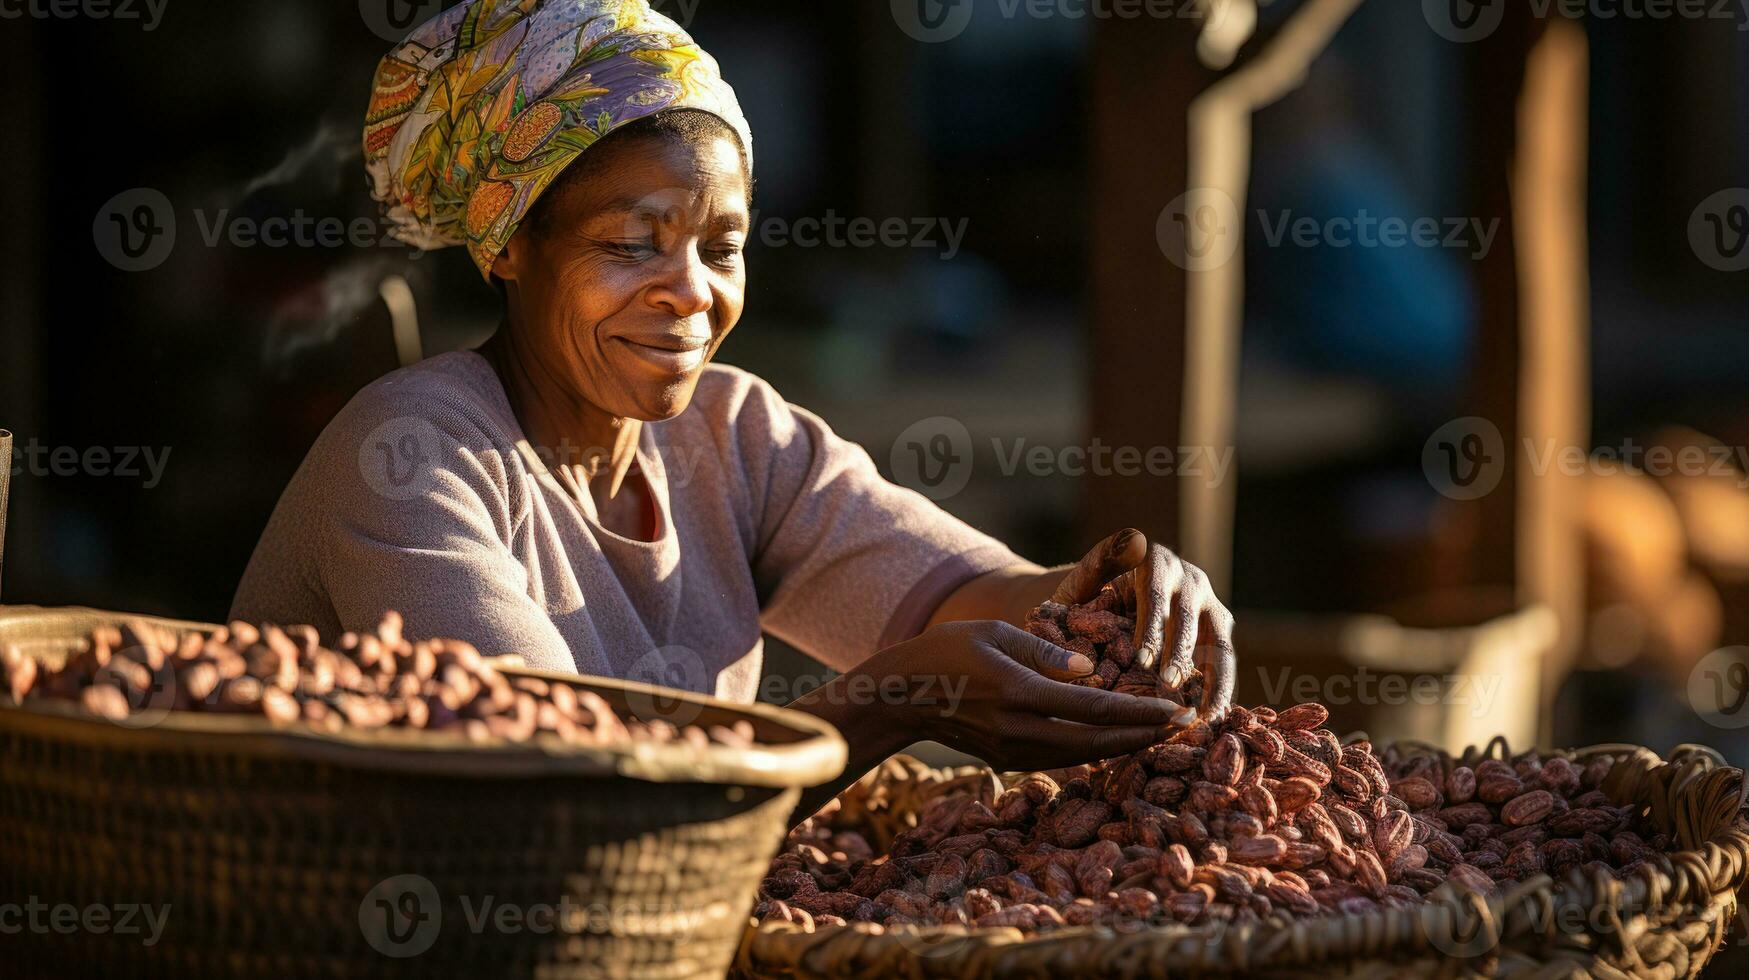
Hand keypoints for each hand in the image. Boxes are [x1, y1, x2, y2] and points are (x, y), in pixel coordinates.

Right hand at [856, 620, 1190, 771]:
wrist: (901, 695)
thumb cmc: (948, 651)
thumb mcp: (998, 634)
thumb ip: (1048, 651)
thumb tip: (1095, 672)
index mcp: (1020, 695)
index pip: (1097, 711)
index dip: (1143, 714)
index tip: (1180, 710)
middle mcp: (1021, 731)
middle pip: (1098, 744)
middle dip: (1145, 737)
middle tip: (1186, 726)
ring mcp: (1014, 752)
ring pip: (1083, 757)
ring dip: (1125, 747)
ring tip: (1161, 732)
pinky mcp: (1009, 759)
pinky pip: (1064, 758)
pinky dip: (1097, 749)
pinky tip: (1118, 738)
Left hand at [1052, 528, 1235, 722]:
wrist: (1099, 602)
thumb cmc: (1085, 595)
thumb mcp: (1084, 577)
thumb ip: (1100, 562)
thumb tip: (1132, 539)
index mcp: (1158, 562)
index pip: (1158, 597)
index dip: (1152, 629)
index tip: (1141, 661)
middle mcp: (1190, 579)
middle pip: (1191, 621)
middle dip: (1181, 656)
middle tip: (1168, 687)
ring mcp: (1208, 605)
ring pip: (1219, 644)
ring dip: (1214, 680)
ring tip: (1203, 714)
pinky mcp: (1218, 629)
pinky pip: (1224, 660)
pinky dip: (1220, 689)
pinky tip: (1212, 717)